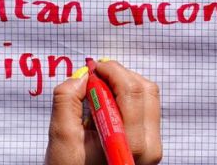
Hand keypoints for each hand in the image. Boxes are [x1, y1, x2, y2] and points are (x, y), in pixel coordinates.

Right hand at [45, 60, 161, 164]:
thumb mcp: (62, 136)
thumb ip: (67, 100)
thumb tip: (83, 76)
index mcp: (129, 146)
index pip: (131, 93)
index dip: (110, 73)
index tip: (91, 70)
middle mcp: (149, 146)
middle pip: (144, 90)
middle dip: (117, 74)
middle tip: (94, 75)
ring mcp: (154, 143)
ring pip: (148, 94)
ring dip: (123, 82)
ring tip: (99, 90)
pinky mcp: (151, 140)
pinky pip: (147, 104)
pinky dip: (127, 94)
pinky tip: (107, 102)